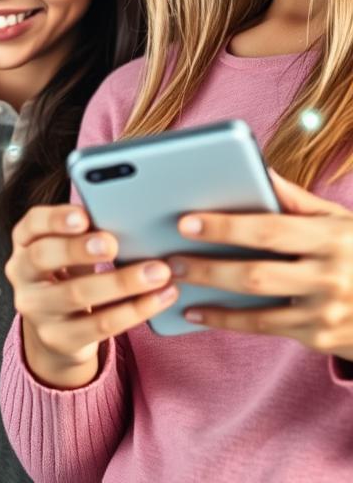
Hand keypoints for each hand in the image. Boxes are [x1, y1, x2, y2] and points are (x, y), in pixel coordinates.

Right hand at [6, 204, 177, 388]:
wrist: (56, 333)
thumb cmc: (68, 277)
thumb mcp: (68, 253)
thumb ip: (85, 236)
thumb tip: (127, 217)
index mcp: (24, 244)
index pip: (30, 225)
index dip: (54, 219)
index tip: (83, 216)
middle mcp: (21, 275)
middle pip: (43, 257)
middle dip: (78, 249)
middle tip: (113, 244)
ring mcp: (36, 310)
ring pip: (76, 294)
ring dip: (121, 282)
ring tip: (157, 272)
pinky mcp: (59, 339)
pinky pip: (100, 325)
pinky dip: (134, 310)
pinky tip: (158, 298)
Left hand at [167, 170, 352, 358]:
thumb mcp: (337, 219)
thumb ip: (293, 198)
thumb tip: (255, 167)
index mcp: (331, 238)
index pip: (269, 230)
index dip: (226, 227)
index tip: (186, 222)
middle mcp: (330, 276)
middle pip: (257, 274)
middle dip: (207, 267)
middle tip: (168, 258)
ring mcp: (326, 312)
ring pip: (257, 307)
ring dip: (210, 296)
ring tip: (173, 282)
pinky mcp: (320, 338)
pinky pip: (264, 329)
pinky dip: (226, 320)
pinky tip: (197, 312)